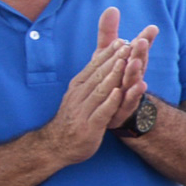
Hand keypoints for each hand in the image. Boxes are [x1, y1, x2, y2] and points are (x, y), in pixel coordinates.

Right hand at [36, 8, 151, 165]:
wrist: (56, 146)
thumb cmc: (74, 118)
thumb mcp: (79, 95)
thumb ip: (92, 78)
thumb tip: (102, 60)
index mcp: (78, 87)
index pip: (94, 67)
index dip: (108, 54)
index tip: (122, 40)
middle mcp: (79, 96)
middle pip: (99, 74)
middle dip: (114, 59)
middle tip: (129, 44)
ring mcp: (84, 111)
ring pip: (100, 90)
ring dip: (113, 75)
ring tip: (126, 62)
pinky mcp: (90, 126)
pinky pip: (101, 111)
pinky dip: (110, 101)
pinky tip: (119, 92)